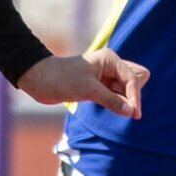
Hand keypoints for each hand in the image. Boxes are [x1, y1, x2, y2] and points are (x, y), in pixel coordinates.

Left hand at [16, 49, 149, 118]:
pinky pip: (116, 95)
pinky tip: (113, 109)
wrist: (40, 80)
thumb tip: (132, 112)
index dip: (135, 96)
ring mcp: (105, 76)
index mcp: (110, 59)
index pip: (133, 78)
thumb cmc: (62, 79)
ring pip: (126, 89)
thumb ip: (112, 100)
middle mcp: (110, 66)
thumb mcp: (88, 90)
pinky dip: (117, 103)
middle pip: (136, 79)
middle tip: (126, 108)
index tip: (134, 115)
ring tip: (118, 110)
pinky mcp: (99, 86)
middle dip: (133, 94)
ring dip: (125, 100)